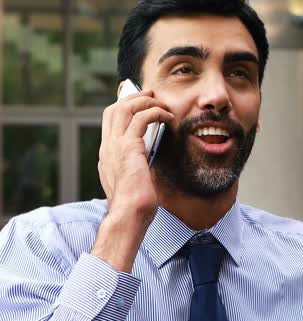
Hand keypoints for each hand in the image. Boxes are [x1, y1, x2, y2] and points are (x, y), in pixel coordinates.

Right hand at [91, 90, 173, 271]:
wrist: (129, 216)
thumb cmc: (135, 206)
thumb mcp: (133, 182)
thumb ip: (136, 168)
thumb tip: (148, 162)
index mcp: (107, 156)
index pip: (109, 123)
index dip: (123, 108)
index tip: (137, 102)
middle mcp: (107, 148)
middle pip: (113, 109)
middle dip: (132, 98)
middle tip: (151, 96)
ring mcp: (115, 147)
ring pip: (124, 108)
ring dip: (144, 101)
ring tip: (160, 102)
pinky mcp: (129, 148)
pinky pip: (141, 119)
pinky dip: (155, 112)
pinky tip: (168, 117)